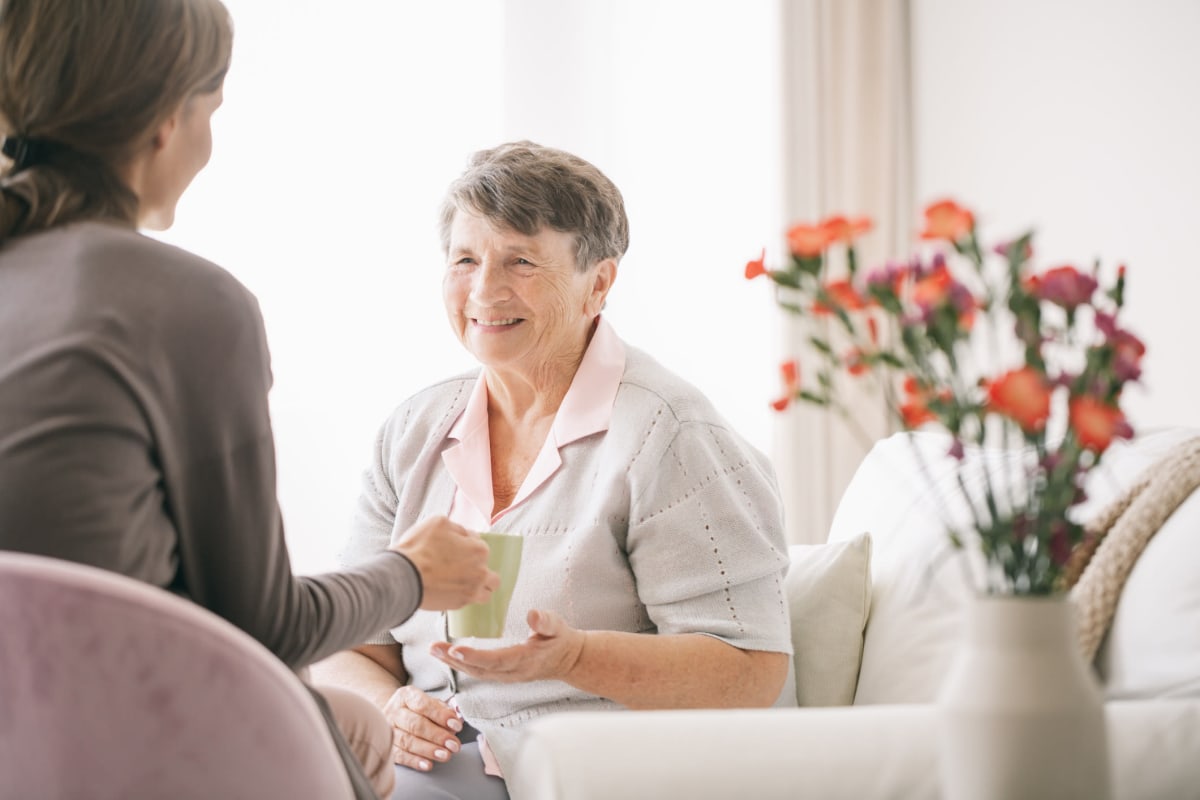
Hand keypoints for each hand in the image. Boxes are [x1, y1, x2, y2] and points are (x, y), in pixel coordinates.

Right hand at [381, 685, 463, 771]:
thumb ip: (446, 708)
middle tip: (453, 745)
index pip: (423, 704)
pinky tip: (428, 765)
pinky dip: (414, 761)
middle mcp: (394, 711)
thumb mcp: (431, 703)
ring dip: (428, 750)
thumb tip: (458, 714)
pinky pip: (399, 755)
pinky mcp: (386, 746)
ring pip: (407, 741)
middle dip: (437, 736)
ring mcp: (388, 729)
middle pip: (415, 724)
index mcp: (406, 696)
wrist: (394, 716)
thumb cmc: (418, 710)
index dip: (441, 715)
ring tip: (445, 755)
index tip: (456, 725)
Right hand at [389, 516, 498, 610]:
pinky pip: (467, 602)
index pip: (481, 546)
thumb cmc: (419, 549)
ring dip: (477, 588)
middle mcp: (480, 573)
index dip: (468, 547)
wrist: (404, 576)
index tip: (458, 549)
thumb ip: (458, 528)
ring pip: (485, 593)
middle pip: (491, 575)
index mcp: (479, 550)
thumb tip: (463, 534)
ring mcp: (471, 591)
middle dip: (481, 571)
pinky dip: (461, 597)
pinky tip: (449, 590)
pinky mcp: (458, 604)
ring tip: (462, 584)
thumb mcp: (439, 522)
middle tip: (465, 568)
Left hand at [429, 609, 585, 683]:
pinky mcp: (503, 674)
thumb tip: (532, 614)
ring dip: (454, 663)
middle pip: (478, 670)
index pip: (495, 661)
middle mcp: (512, 672)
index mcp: (524, 659)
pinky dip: (461, 664)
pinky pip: (479, 671)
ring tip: (435, 651)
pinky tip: (449, 655)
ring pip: (476, 672)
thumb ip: (546, 621)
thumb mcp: (558, 627)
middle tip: (434, 648)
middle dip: (454, 661)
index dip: (474, 657)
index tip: (455, 648)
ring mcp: (507, 675)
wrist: (568, 659)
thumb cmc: (560, 640)